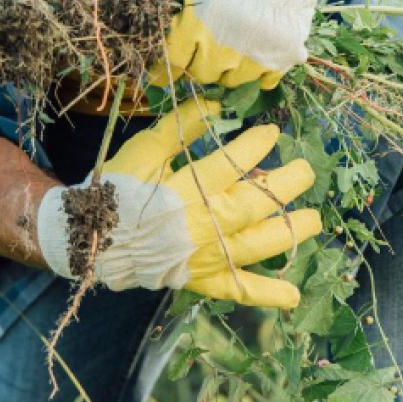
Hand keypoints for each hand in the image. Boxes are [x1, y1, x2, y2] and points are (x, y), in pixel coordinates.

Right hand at [36, 98, 320, 307]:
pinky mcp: (201, 278)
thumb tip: (214, 106)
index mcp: (187, 189)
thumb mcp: (142, 151)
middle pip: (259, 203)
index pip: (235, 163)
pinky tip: (292, 295)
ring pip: (261, 244)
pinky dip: (266, 294)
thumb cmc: (115, 190)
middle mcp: (204, 224)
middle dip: (288, 183)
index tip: (271, 133)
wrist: (90, 237)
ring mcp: (206, 255)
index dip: (257, 145)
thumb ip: (178, 129)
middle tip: (305, 170)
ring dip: (292, 231)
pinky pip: (238, 289)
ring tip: (312, 219)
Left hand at [150, 0, 334, 88]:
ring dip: (225, 71)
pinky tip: (254, 58)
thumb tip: (157, 26)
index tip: (160, 73)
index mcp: (196, 24)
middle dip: (197, 66)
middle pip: (201, 75)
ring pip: (231, 81)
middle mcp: (223, 46)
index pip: (173, 62)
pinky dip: (257, 74)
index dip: (166, 69)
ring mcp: (255, 54)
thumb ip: (177, 3)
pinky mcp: (283, 56)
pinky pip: (264, 80)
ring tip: (228, 53)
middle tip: (200, 54)